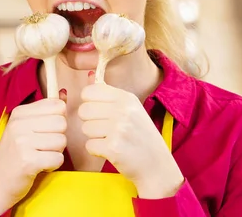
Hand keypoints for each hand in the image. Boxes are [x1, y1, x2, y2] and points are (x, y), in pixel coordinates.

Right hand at [0, 96, 66, 215]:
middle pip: (62, 123)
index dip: (58, 119)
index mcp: (19, 112)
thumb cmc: (15, 154)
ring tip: (40, 156)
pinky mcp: (27, 161)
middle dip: (58, 137)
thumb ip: (46, 110)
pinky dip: (53, 165)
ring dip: (55, 152)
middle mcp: (19, 124)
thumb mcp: (26, 127)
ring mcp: (22, 142)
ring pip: (61, 141)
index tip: (45, 130)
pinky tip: (39, 166)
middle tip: (43, 146)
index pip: (57, 105)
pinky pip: (58, 158)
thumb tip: (64, 93)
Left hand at [78, 72, 183, 198]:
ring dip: (94, 137)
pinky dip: (97, 151)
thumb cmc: (141, 136)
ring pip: (85, 128)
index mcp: (126, 98)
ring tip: (111, 140)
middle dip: (90, 122)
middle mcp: (123, 110)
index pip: (89, 92)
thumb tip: (88, 77)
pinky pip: (89, 145)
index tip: (99, 112)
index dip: (89, 103)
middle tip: (105, 130)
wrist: (157, 165)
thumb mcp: (131, 109)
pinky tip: (111, 150)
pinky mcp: (113, 147)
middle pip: (83, 110)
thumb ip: (108, 94)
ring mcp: (118, 129)